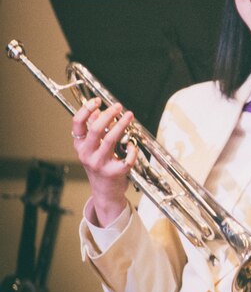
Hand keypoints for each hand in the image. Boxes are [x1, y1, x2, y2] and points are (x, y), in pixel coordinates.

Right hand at [72, 98, 137, 226]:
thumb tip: (97, 111)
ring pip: (110, 140)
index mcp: (80, 146)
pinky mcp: (114, 172)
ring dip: (121, 125)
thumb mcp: (93, 147)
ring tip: (129, 115)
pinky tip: (132, 144)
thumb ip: (94, 129)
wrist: (105, 191)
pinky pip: (126, 157)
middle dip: (108, 115)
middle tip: (118, 106)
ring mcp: (99, 164)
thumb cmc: (100, 164)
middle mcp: (86, 154)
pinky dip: (132, 148)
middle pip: (95, 130)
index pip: (77, 125)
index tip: (97, 100)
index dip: (86, 110)